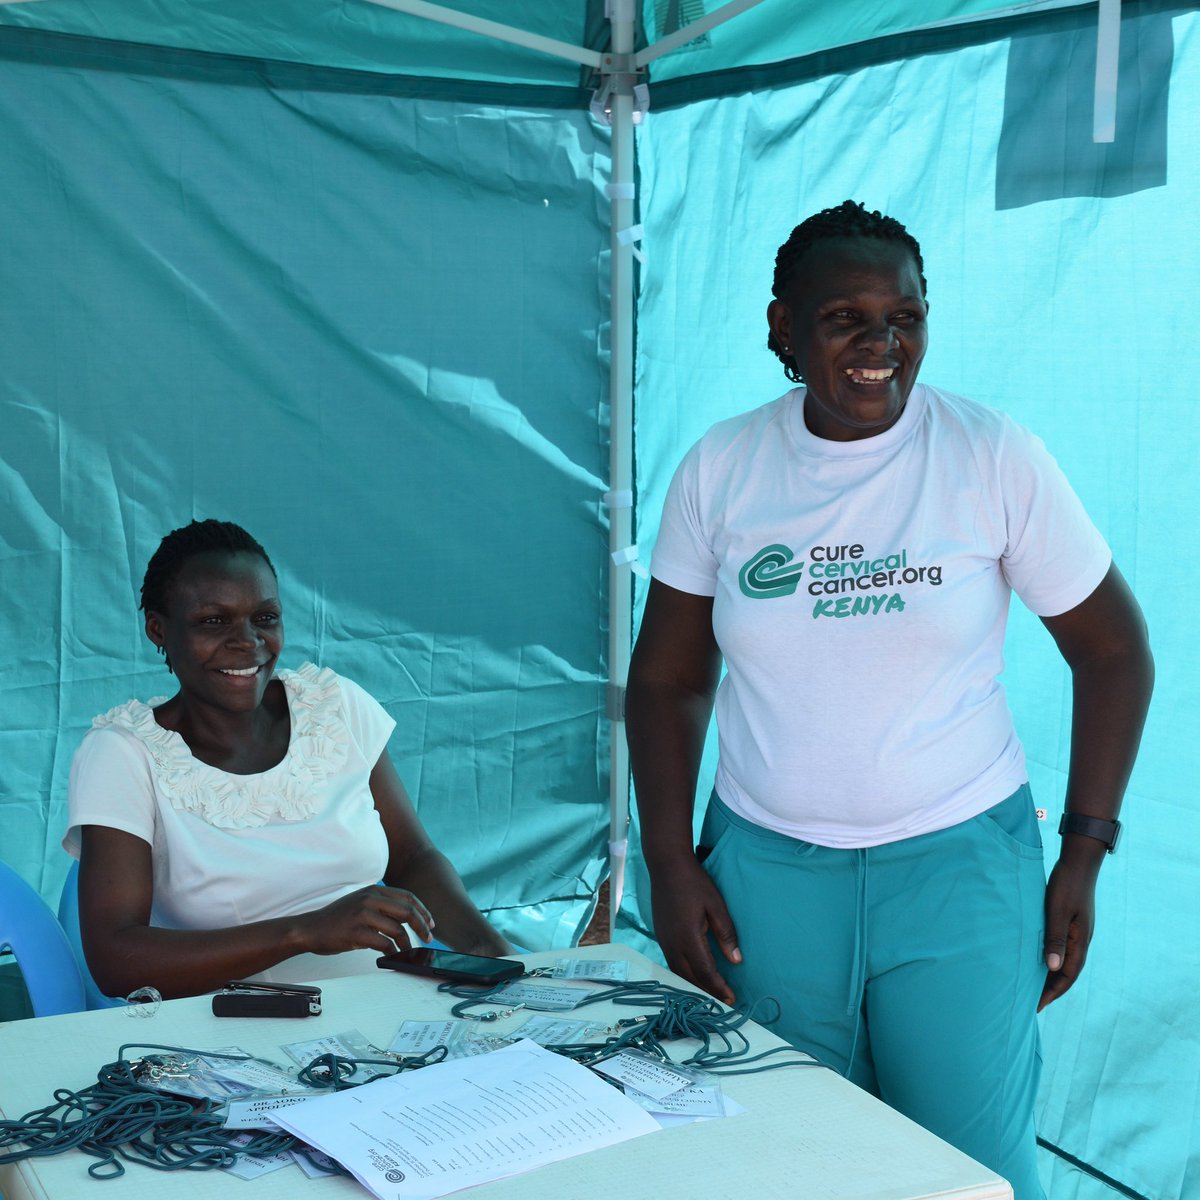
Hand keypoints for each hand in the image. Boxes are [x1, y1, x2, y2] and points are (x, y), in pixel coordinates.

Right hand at [302, 885, 434, 956]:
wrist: (311, 928)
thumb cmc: (337, 919)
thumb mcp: (361, 902)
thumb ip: (382, 905)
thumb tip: (407, 918)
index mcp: (374, 890)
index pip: (408, 896)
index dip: (423, 910)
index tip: (430, 923)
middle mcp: (370, 899)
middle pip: (407, 911)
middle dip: (422, 926)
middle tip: (428, 937)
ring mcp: (363, 915)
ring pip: (398, 929)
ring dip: (407, 943)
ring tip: (408, 951)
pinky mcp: (357, 932)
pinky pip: (384, 943)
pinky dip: (392, 951)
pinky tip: (393, 955)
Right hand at [650, 857, 740, 1004]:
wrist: (666, 866)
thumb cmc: (695, 883)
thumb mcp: (716, 905)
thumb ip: (726, 934)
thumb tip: (737, 961)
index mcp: (689, 938)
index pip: (706, 972)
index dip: (719, 988)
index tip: (732, 1000)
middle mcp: (673, 944)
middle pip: (690, 978)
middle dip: (707, 993)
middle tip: (724, 1003)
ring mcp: (663, 941)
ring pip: (678, 973)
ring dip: (694, 986)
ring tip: (710, 994)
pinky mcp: (660, 936)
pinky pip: (672, 963)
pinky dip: (684, 975)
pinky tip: (693, 975)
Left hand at [1039, 855, 1100, 1010]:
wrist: (1078, 862)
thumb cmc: (1066, 885)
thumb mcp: (1058, 912)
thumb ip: (1056, 938)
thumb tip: (1052, 968)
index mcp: (1081, 942)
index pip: (1067, 976)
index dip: (1052, 993)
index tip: (1036, 1006)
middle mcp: (1081, 940)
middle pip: (1066, 972)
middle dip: (1050, 988)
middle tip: (1031, 1002)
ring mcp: (1077, 931)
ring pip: (1063, 960)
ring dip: (1049, 974)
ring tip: (1031, 985)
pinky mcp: (1070, 922)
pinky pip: (1060, 947)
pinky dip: (1049, 957)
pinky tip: (1036, 957)